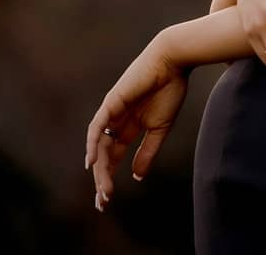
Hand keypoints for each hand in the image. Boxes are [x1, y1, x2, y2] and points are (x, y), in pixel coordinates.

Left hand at [85, 34, 188, 211]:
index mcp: (128, 127)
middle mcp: (115, 122)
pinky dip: (92, 143)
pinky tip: (92, 161)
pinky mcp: (112, 101)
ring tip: (102, 188)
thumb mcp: (160, 128)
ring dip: (98, 167)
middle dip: (102, 178)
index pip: (113, 157)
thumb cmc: (170, 90)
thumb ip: (148, 151)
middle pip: (102, 155)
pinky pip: (97, 126)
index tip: (108, 200)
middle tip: (103, 202)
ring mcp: (111, 112)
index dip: (109, 177)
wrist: (174, 62)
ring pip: (98, 144)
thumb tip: (137, 176)